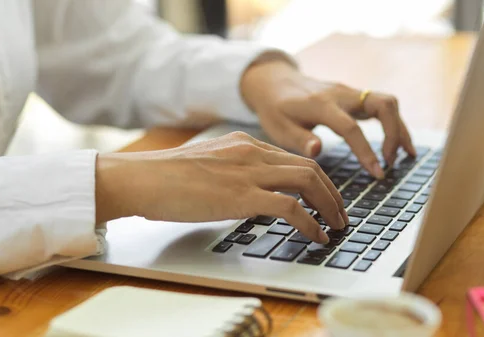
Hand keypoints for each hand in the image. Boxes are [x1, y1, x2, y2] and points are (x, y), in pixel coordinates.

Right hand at [95, 132, 347, 243]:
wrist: (143, 178)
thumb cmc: (166, 177)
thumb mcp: (208, 165)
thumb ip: (233, 172)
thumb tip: (248, 192)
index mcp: (245, 144)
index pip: (293, 158)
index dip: (317, 179)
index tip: (325, 196)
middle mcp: (253, 153)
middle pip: (310, 167)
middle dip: (333, 192)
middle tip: (340, 213)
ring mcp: (250, 172)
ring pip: (308, 182)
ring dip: (330, 206)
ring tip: (337, 225)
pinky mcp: (243, 195)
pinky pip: (291, 207)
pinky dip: (311, 223)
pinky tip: (317, 235)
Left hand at [241, 60, 415, 178]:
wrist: (274, 82)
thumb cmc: (275, 109)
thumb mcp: (278, 127)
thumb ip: (300, 139)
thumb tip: (318, 150)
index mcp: (321, 105)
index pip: (351, 128)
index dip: (367, 151)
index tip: (378, 173)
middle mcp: (341, 94)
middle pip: (383, 105)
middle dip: (395, 134)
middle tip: (391, 162)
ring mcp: (350, 92)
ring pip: (388, 103)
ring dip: (400, 128)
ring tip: (406, 156)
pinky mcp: (354, 95)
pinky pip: (382, 105)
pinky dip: (394, 124)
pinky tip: (398, 144)